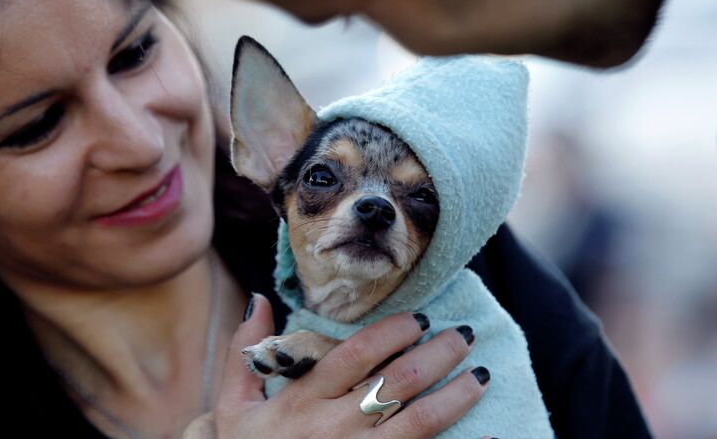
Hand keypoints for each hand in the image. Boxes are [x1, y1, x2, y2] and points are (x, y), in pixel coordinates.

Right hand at [192, 294, 490, 438]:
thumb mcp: (234, 408)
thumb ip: (245, 353)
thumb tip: (259, 299)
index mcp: (303, 400)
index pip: (356, 355)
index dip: (392, 332)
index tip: (420, 317)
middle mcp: (334, 427)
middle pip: (396, 383)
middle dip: (437, 355)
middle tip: (463, 335)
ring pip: (418, 423)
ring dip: (456, 397)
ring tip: (482, 374)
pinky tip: (491, 435)